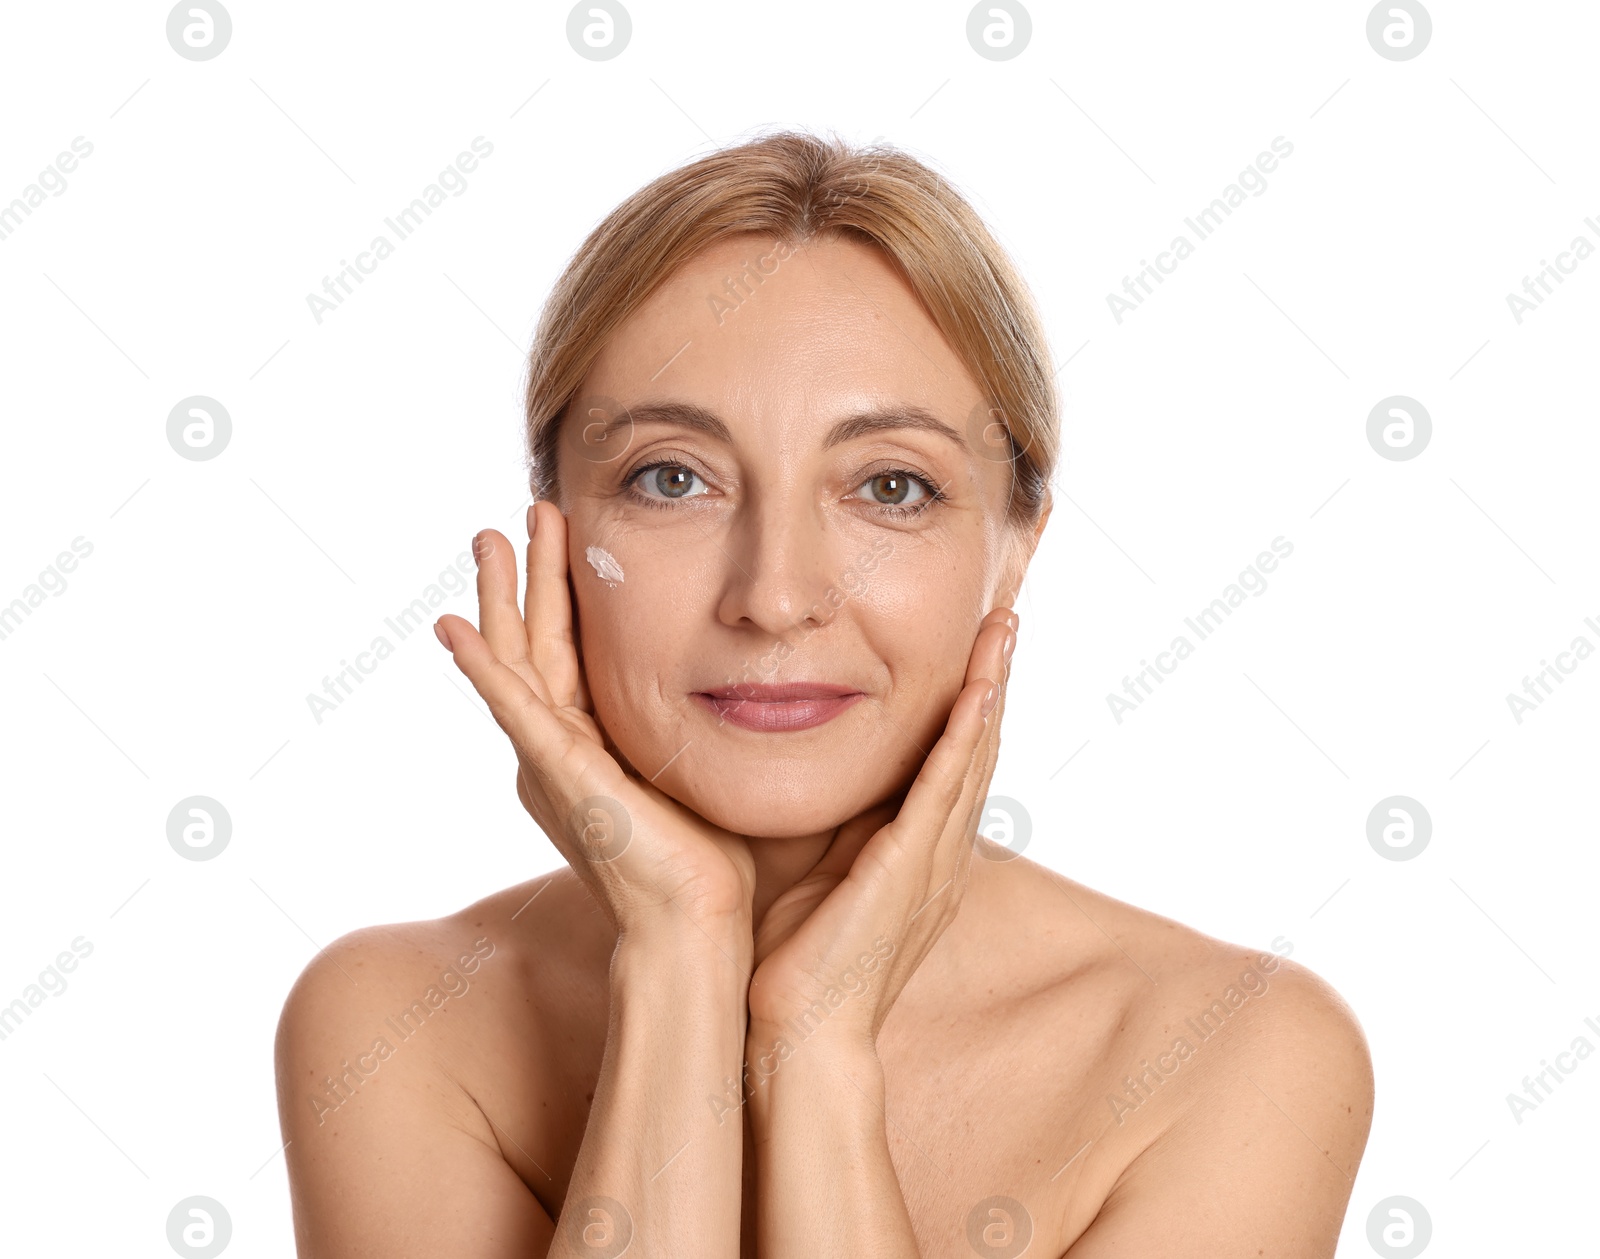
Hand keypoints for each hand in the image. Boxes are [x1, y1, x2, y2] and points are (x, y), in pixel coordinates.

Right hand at [435, 501, 756, 939]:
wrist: (699, 921)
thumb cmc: (713, 861)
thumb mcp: (702, 767)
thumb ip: (704, 726)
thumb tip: (758, 683)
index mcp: (594, 747)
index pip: (574, 653)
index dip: (567, 593)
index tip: (569, 536)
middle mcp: (562, 749)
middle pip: (537, 642)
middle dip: (529, 577)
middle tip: (518, 516)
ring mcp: (553, 760)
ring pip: (518, 660)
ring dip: (501, 597)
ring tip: (489, 538)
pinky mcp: (557, 774)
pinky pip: (512, 708)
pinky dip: (482, 668)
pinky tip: (455, 628)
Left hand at [743, 607, 1016, 1049]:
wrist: (801, 1030)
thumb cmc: (801, 957)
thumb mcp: (822, 867)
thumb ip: (837, 823)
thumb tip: (820, 773)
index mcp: (921, 850)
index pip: (954, 759)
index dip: (971, 701)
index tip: (976, 646)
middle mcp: (941, 850)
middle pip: (980, 747)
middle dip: (994, 678)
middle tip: (1007, 616)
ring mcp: (934, 859)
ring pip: (975, 755)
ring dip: (992, 688)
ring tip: (1005, 629)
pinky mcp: (912, 867)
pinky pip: (946, 788)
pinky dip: (966, 734)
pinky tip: (978, 688)